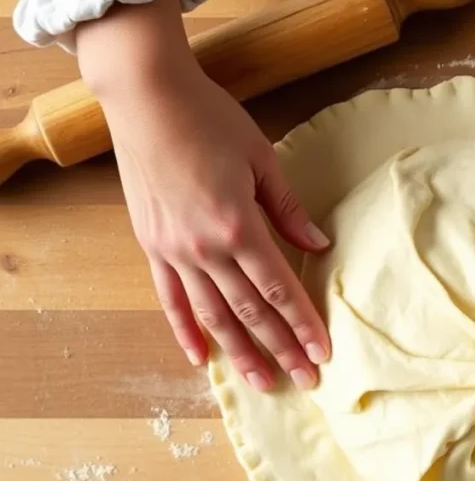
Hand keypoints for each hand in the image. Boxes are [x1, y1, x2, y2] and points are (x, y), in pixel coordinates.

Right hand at [77, 0, 330, 390]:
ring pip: (211, 315)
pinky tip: (200, 358)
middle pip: (250, 312)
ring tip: (261, 383)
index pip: (279, 289)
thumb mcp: (262, 160)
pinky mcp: (151, 246)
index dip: (302, 324)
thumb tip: (320, 244)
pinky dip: (184, 330)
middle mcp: (204, 248)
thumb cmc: (210, 120)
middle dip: (280, 349)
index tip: (322, 353)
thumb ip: (288, 210)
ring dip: (238, 352)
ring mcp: (173, 250)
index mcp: (238, 226)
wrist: (146, 98)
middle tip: (305, 382)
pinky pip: (169, 299)